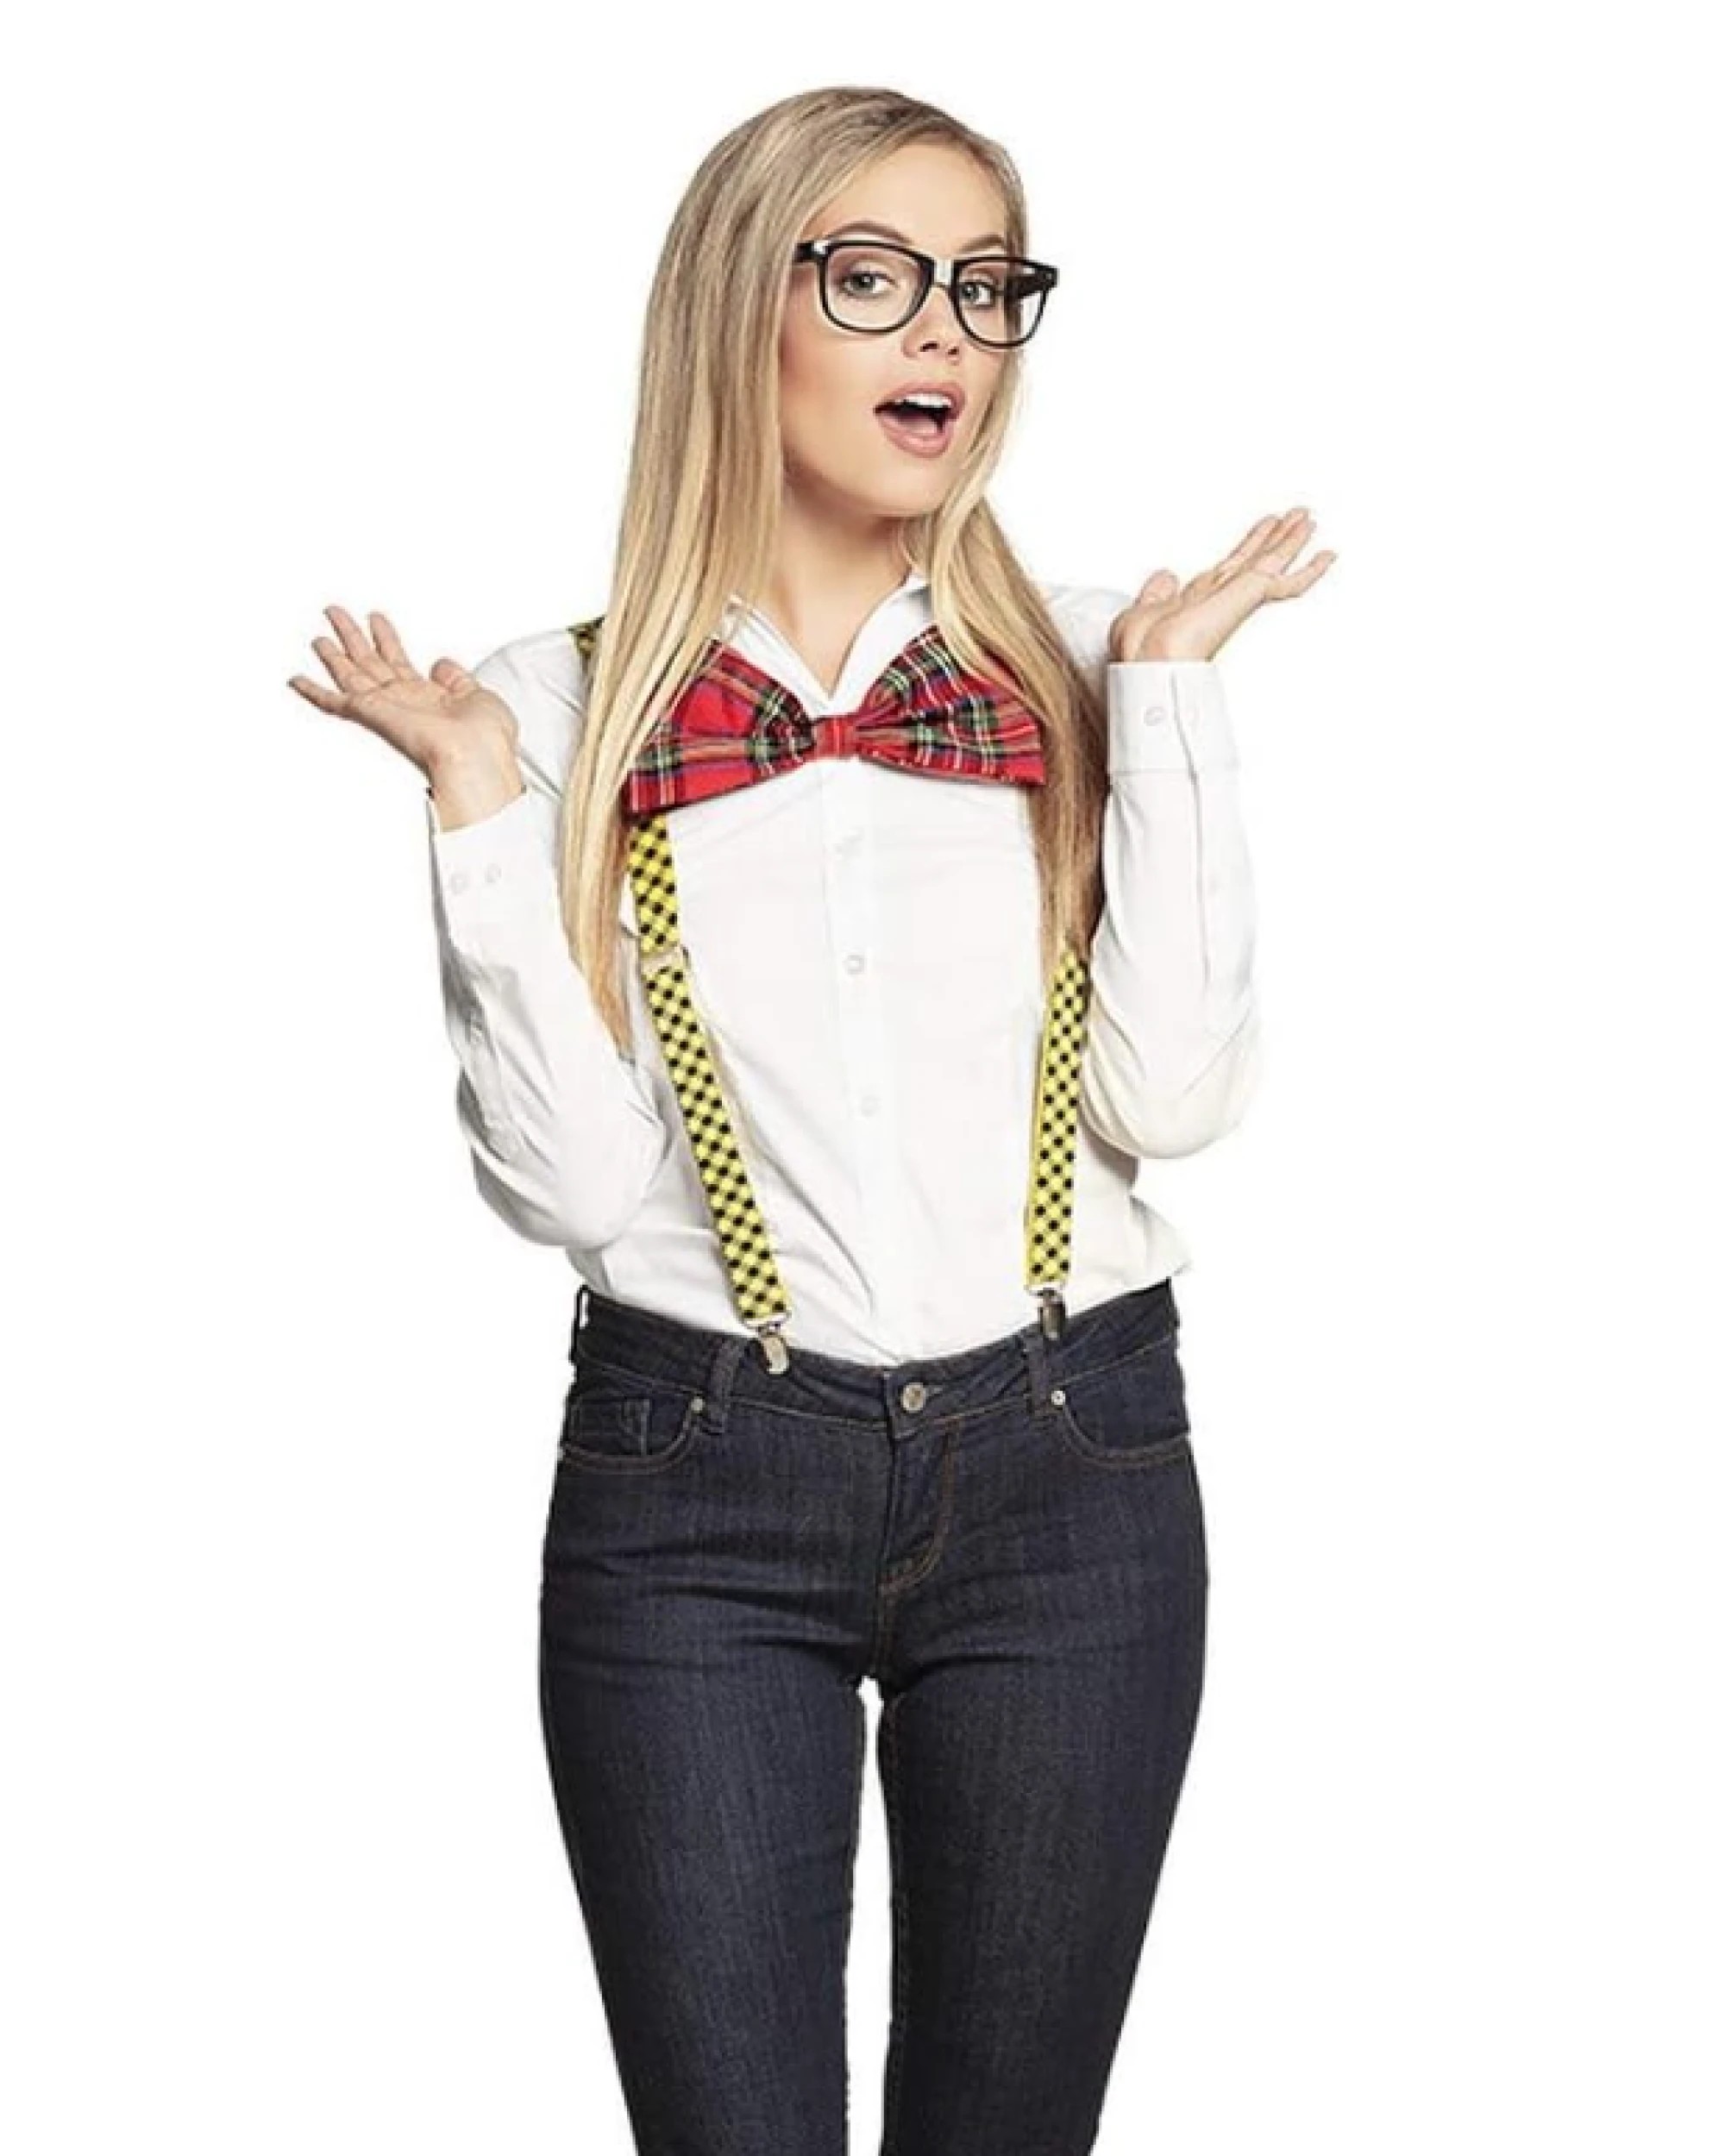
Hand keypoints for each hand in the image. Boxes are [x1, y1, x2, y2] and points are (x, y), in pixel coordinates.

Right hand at [287, 604, 517, 776]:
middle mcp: (404, 703)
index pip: (399, 662)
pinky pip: (335, 703)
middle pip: (370, 663)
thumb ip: (457, 677)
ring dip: (333, 654)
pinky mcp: (372, 715)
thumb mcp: (479, 696)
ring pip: (351, 675)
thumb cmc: (485, 738)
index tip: (375, 619)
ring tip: (319, 635)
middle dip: (353, 636)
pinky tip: (296, 680)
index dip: (387, 638)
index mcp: (428, 698)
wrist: (478, 757)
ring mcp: (387, 709)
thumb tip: (440, 662)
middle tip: (336, 613)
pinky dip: (313, 692)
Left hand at [1109, 506, 1335, 663]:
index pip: (1227, 570)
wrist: (1150, 662)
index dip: (1243, 551)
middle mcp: (1219, 599)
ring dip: (1289, 540)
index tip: (1256, 537)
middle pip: (1253, 561)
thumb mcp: (1142, 610)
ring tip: (1306, 521)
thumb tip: (1164, 577)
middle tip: (1291, 520)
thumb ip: (1155, 592)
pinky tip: (1326, 556)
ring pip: (1271, 563)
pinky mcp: (1248, 598)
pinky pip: (1286, 582)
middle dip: (1271, 539)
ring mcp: (1236, 599)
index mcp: (1196, 601)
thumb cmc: (1142, 650)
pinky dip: (1309, 570)